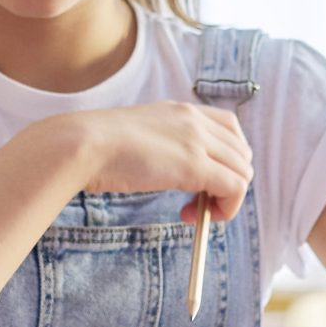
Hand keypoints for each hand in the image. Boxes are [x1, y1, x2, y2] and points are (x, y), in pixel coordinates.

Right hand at [66, 102, 253, 225]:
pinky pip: (235, 188)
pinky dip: (225, 208)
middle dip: (228, 181)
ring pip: (243, 172)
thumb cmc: (95, 146)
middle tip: (197, 202)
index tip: (206, 179)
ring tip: (191, 213)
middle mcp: (195, 120)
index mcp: (180, 110)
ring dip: (226, 198)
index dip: (226, 157)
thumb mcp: (136, 135)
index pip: (230, 127)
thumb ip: (160, 144)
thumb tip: (169, 169)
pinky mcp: (196, 165)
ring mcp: (197, 141)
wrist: (82, 145)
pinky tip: (190, 216)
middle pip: (241, 152)